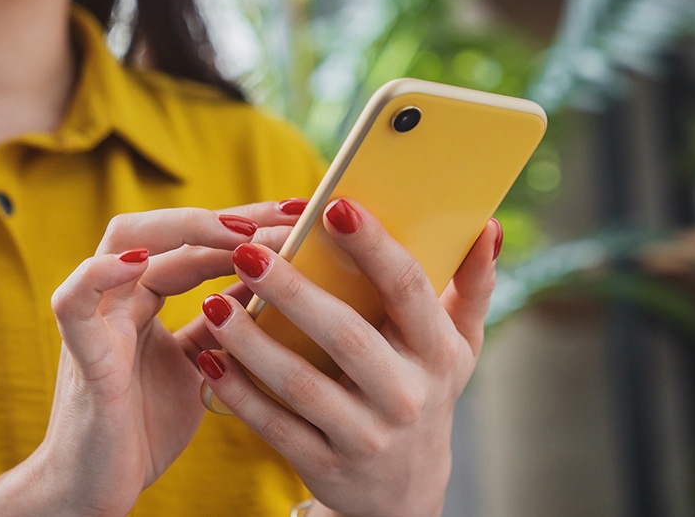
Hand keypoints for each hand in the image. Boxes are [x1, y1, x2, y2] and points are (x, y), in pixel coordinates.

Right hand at [29, 201, 303, 515]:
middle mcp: (119, 298)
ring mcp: (97, 320)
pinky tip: (138, 261)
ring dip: (182, 229)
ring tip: (237, 231)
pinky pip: (75, 301)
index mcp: (145, 299)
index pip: (195, 243)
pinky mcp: (80, 354)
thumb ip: (223, 325)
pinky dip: (100, 274)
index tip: (301, 216)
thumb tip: (274, 284)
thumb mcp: (201, 367)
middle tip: (287, 215)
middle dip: (226, 216)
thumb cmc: (144, 430)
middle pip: (164, 229)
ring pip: (122, 242)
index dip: (246, 225)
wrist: (96, 491)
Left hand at [197, 199, 500, 516]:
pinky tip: (208, 360)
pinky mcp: (326, 465)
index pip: (407, 289)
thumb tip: (486, 225)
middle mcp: (405, 394)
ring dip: (253, 343)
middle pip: (346, 335)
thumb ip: (472, 286)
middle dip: (294, 291)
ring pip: (302, 385)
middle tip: (247, 251)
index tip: (334, 206)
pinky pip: (276, 426)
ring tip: (213, 303)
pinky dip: (239, 394)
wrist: (404, 494)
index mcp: (436, 351)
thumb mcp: (457, 347)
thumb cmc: (424, 391)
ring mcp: (365, 435)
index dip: (373, 246)